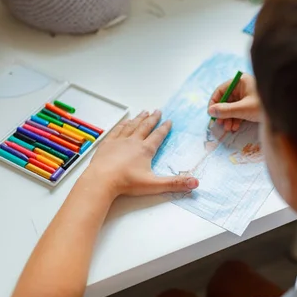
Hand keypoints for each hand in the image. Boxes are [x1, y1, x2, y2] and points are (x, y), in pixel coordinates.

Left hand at [84, 110, 198, 196]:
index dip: (164, 128)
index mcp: (145, 150)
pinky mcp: (107, 144)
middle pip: (145, 126)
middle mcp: (133, 141)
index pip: (158, 136)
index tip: (169, 121)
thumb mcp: (154, 185)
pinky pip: (117, 130)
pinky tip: (125, 122)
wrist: (101, 180)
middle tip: (157, 111)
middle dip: (152, 119)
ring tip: (144, 112)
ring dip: (139, 118)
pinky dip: (123, 124)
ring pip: (131, 126)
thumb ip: (175, 184)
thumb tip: (195, 183)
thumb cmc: (126, 183)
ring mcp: (119, 141)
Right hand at [207, 73, 260, 131]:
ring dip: (228, 118)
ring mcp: (247, 95)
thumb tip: (210, 112)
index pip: (221, 90)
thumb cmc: (264, 106)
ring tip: (229, 128)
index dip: (214, 102)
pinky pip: (239, 110)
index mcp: (240, 81)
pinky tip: (235, 127)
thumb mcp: (243, 109)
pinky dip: (236, 119)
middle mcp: (243, 87)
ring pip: (232, 106)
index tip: (211, 114)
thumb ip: (226, 110)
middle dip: (222, 113)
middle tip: (221, 125)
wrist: (285, 111)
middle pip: (226, 100)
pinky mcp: (251, 104)